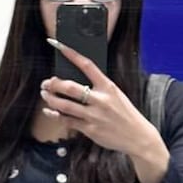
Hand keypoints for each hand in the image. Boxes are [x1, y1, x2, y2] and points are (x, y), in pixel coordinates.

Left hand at [40, 39, 161, 160]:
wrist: (137, 136)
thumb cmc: (125, 114)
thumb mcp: (116, 95)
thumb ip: (99, 88)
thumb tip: (77, 82)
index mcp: (108, 87)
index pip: (87, 65)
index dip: (71, 54)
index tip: (58, 46)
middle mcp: (100, 100)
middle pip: (70, 87)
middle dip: (54, 84)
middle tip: (46, 82)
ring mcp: (94, 115)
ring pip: (65, 105)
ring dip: (51, 99)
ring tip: (45, 95)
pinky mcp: (90, 129)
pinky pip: (68, 121)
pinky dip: (56, 116)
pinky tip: (49, 112)